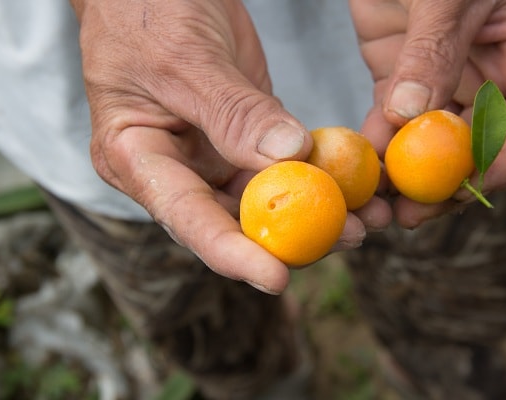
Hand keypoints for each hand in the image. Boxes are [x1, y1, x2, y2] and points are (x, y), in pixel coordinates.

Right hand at [70, 0, 389, 293]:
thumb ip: (232, 112)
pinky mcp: (240, 140)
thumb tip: (288, 158)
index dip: (232, 253)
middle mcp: (174, 170)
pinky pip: (280, 168)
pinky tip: (353, 185)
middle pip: (230, 221)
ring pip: (263, 200)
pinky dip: (315, 177)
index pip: (185, 217)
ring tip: (369, 216)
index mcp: (136, 158)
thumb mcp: (185, 58)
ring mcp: (209, 157)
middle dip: (290, 239)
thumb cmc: (145, 11)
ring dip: (314, 211)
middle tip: (350, 237)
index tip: (278, 278)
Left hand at [350, 0, 505, 227]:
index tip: (468, 187)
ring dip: (405, 179)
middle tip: (412, 213)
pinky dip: (376, 149)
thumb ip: (434, 51)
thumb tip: (412, 118)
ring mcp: (441, 82)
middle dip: (446, 186)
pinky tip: (359, 169)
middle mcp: (487, 77)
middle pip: (478, 150)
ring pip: (430, 147)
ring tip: (378, 205)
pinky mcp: (398, 81)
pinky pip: (390, 126)